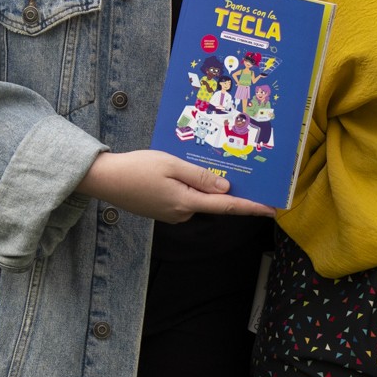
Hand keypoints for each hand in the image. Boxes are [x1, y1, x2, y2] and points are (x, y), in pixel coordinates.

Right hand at [80, 150, 277, 223]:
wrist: (104, 179)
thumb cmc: (137, 168)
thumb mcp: (171, 165)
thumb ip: (200, 177)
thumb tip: (226, 188)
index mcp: (186, 203)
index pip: (227, 207)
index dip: (251, 208)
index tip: (273, 209)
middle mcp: (181, 213)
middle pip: (213, 202)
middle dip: (227, 189)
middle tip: (240, 170)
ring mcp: (171, 214)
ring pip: (198, 198)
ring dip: (205, 185)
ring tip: (203, 163)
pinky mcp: (163, 209)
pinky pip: (186, 198)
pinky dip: (191, 186)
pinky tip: (183, 172)